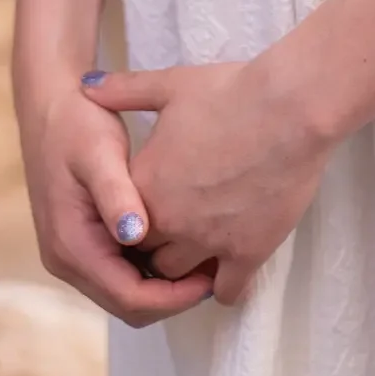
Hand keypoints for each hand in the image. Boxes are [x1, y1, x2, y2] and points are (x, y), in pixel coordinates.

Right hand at [14, 71, 216, 327]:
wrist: (49, 104)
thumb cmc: (77, 122)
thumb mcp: (99, 152)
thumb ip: (116, 193)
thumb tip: (134, 236)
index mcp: (70, 244)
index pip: (127, 296)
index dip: (172, 297)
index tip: (210, 279)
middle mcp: (67, 259)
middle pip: (127, 304)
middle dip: (172, 297)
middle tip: (214, 272)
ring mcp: (72, 254)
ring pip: (125, 292)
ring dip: (162, 286)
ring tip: (203, 259)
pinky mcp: (83, 242)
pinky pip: (120, 271)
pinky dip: (150, 268)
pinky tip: (178, 243)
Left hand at [81, 57, 331, 306]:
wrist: (288, 108)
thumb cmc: (230, 91)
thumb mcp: (171, 85)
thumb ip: (124, 89)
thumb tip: (86, 84)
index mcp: (146, 183)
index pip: (119, 220)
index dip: (131, 215)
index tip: (145, 207)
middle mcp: (170, 220)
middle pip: (146, 252)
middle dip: (155, 244)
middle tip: (172, 229)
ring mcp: (208, 241)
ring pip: (181, 275)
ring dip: (186, 266)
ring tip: (199, 249)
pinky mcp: (247, 253)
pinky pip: (226, 291)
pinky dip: (224, 285)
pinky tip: (230, 268)